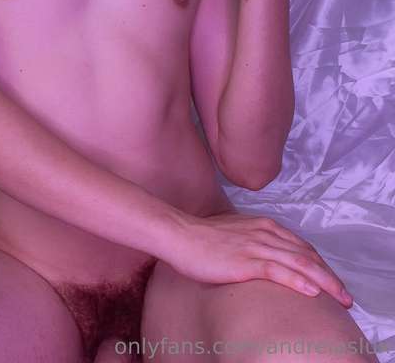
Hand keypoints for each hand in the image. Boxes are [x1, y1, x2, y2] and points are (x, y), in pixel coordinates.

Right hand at [164, 211, 353, 308]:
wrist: (179, 234)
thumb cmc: (202, 238)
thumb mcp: (235, 235)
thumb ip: (253, 241)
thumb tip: (263, 258)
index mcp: (263, 225)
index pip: (301, 246)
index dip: (320, 265)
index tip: (331, 282)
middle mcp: (264, 232)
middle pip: (307, 255)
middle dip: (330, 276)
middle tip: (345, 296)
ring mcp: (256, 245)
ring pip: (299, 263)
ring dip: (324, 281)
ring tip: (340, 298)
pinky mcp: (245, 260)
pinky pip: (279, 270)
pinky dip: (299, 281)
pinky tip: (312, 292)